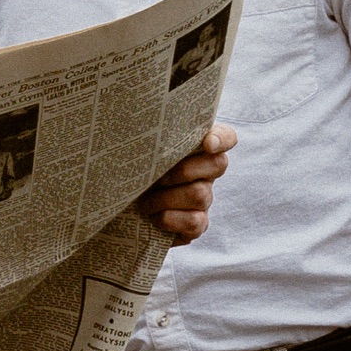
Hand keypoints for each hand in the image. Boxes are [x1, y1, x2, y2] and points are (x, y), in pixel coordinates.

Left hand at [134, 123, 234, 243]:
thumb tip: (139, 126)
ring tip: (144, 202)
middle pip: (218, 165)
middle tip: (156, 178)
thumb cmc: (135, 169)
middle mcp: (207, 171)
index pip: (226, 136)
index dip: (222, 139)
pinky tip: (153, 217)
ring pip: (200, 194)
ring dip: (166, 198)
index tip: (208, 143)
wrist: (124, 204)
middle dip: (184, 170)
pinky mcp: (197, 224)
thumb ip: (151, 138)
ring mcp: (204, 198)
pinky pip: (195, 222)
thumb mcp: (141, 149)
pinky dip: (170, 220)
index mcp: (198, 147)